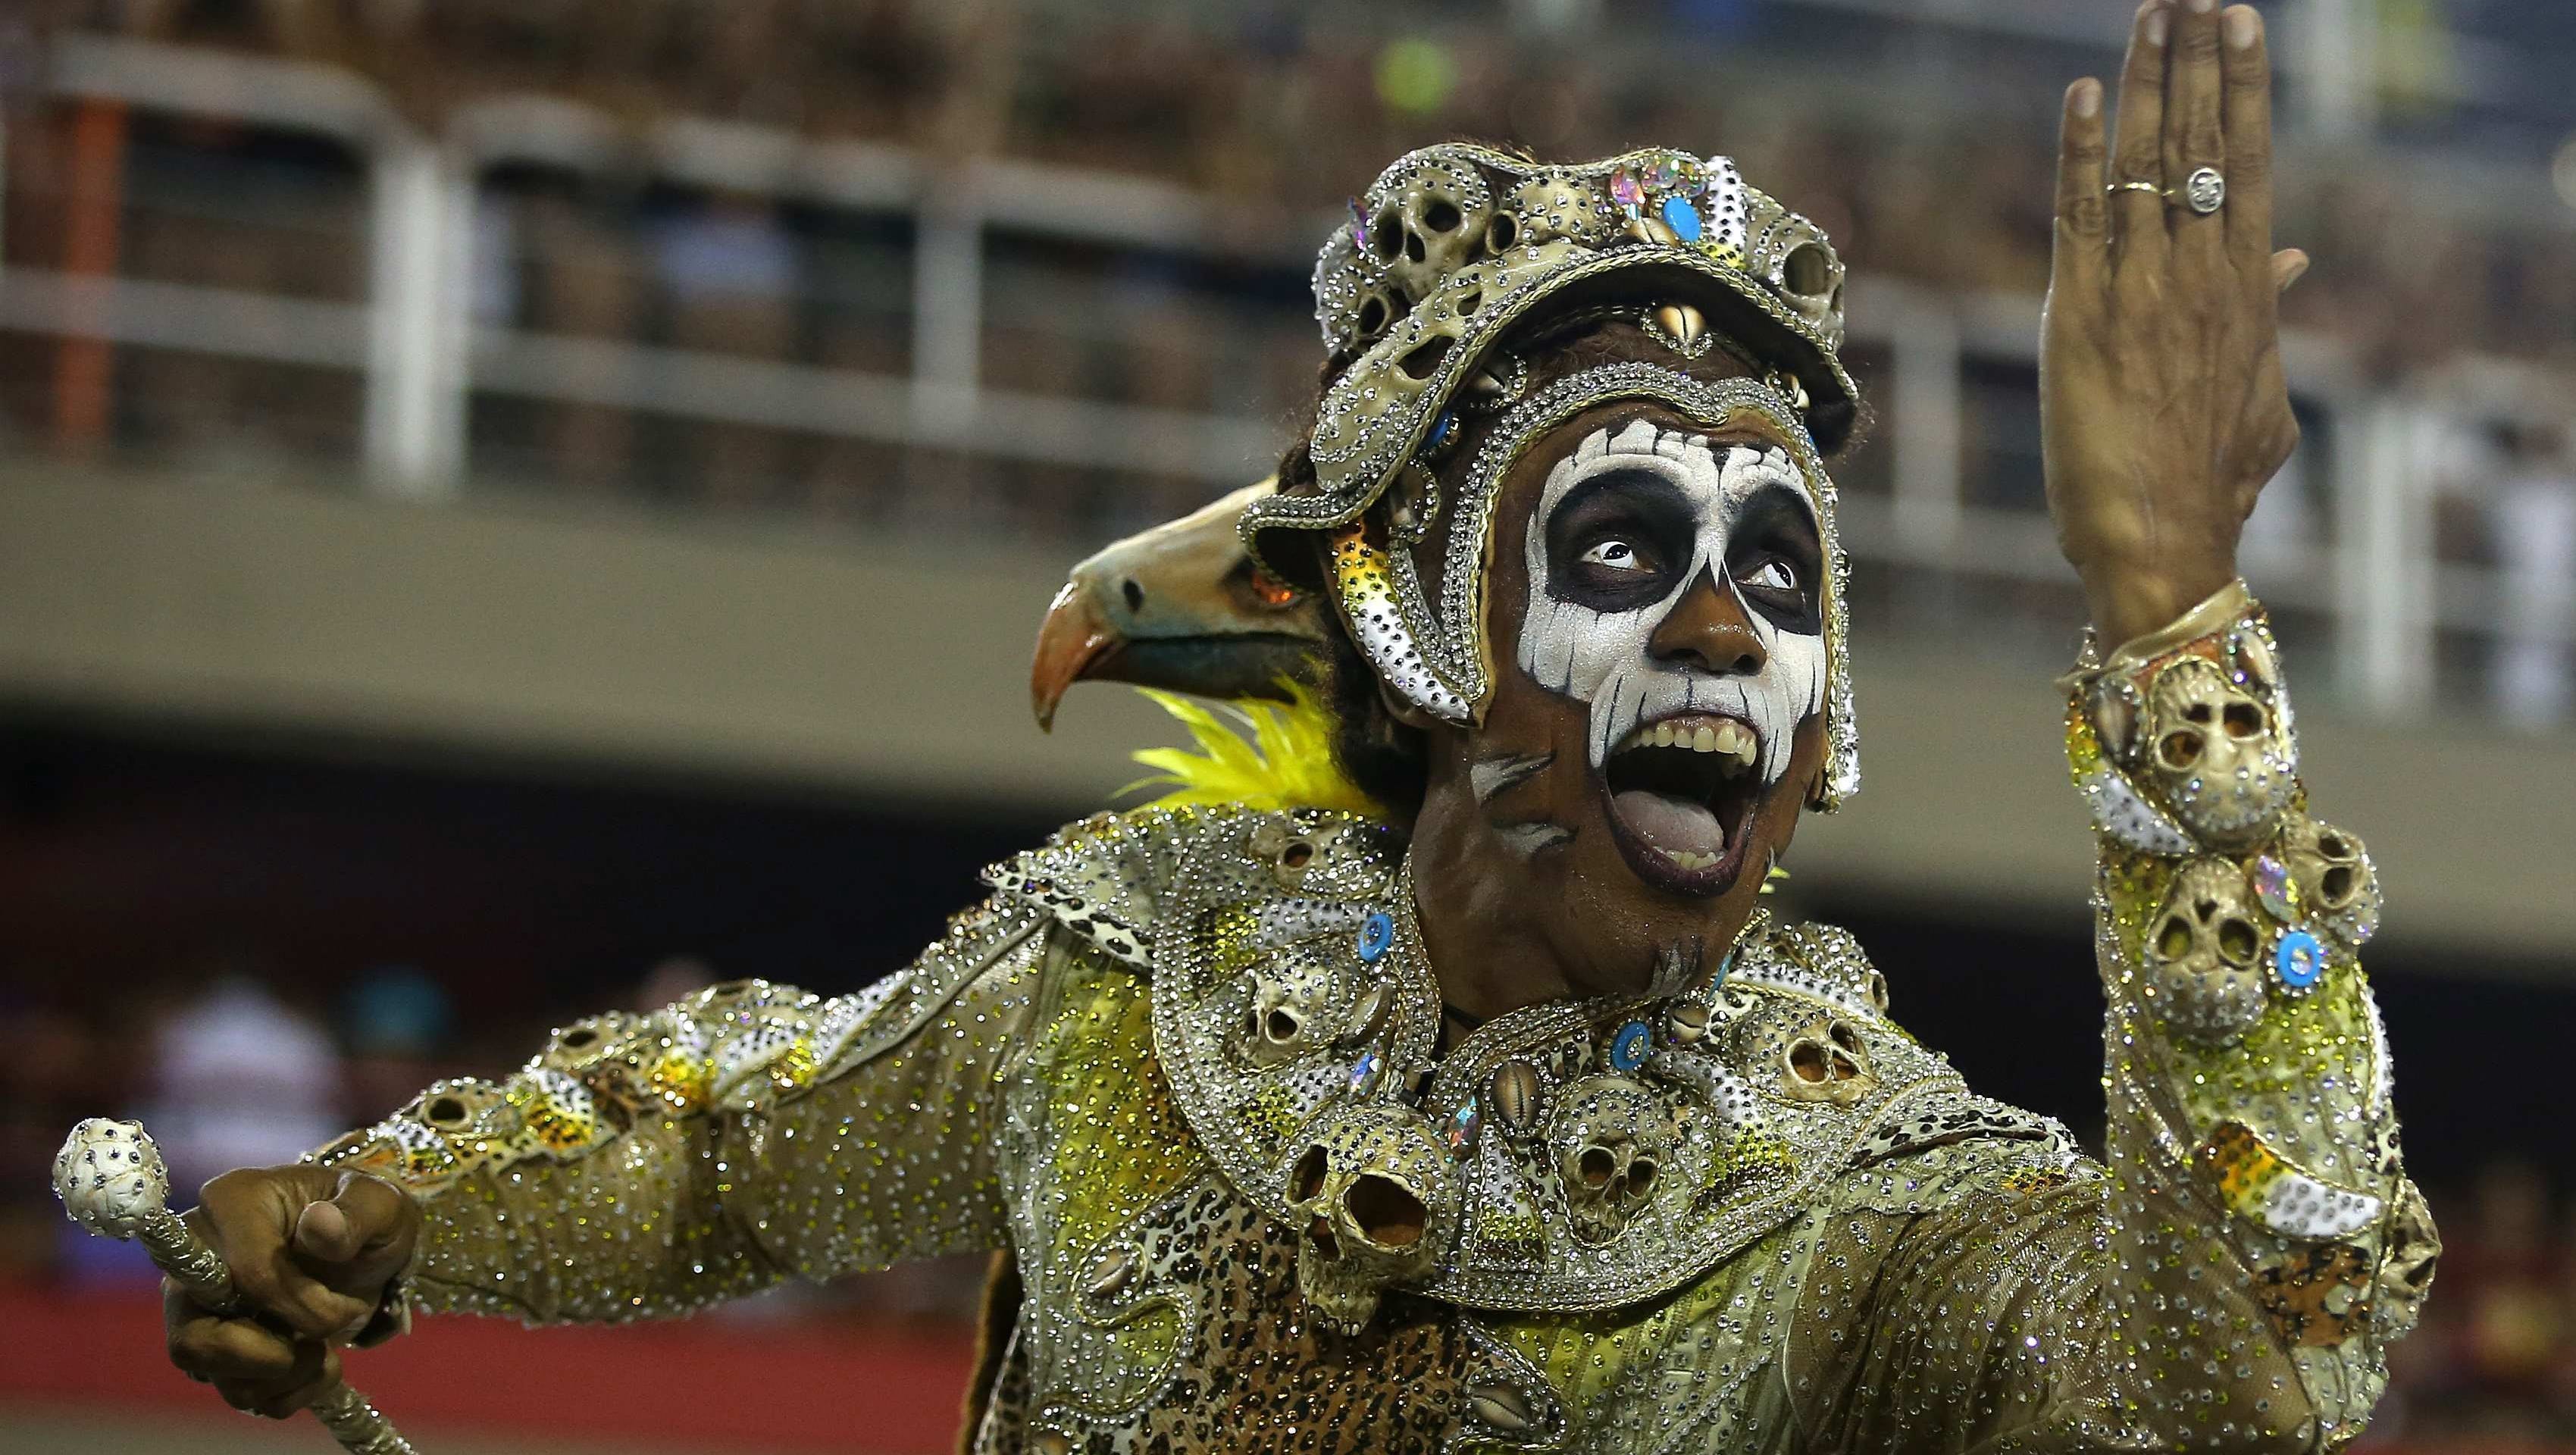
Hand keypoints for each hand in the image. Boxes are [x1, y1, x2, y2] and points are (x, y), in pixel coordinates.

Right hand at [163, 1164, 418, 1418]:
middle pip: (198, 1336)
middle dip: (274, 1355)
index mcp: (231, 1201)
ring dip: (284, 1376)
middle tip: (324, 1343)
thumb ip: (356, 1213)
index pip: (249, 1274)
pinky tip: (318, 1366)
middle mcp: (195, 1253)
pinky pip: (233, 1390)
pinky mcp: (210, 1343)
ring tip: (326, 1352)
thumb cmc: (365, 1217)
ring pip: (208, 1370)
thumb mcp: (379, 1205)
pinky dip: (285, 1394)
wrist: (364, 1248)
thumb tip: (320, 1225)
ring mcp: (193, 1303)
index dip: (303, 1306)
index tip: (349, 1307)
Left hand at [2041, 0, 2306, 646]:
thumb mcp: (2258, 398)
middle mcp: (2202, 280)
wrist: (2163, 543)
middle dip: (2198, 66)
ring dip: (2148, 84)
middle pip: (2205, 148)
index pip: (2251, 166)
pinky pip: (2082, 216)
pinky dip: (2084, 152)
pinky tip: (2086, 93)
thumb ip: (2272, 321)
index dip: (2245, 91)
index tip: (2242, 27)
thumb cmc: (2207, 487)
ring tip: (2152, 14)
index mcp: (2247, 295)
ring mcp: (2144, 294)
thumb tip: (2295, 260)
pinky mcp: (2081, 318)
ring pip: (2150, 168)